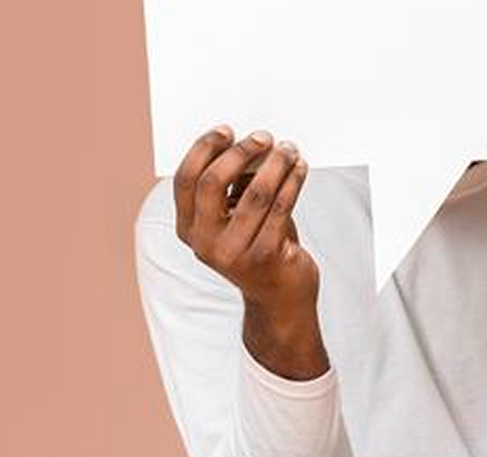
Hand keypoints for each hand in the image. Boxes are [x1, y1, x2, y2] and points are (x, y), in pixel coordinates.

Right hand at [174, 126, 325, 379]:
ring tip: (290, 149)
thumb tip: (251, 143)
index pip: (186, 180)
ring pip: (254, 193)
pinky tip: (301, 169)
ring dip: (275, 164)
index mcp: (188, 228)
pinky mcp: (265, 258)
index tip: (227, 130)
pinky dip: (292, 182)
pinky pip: (281, 208)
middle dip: (240, 152)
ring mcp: (233, 253)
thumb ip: (234, 185)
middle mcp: (204, 243)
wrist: (279, 296)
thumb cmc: (258, 243)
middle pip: (213, 182)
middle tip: (264, 136)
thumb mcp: (235, 216)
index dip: (204, 149)